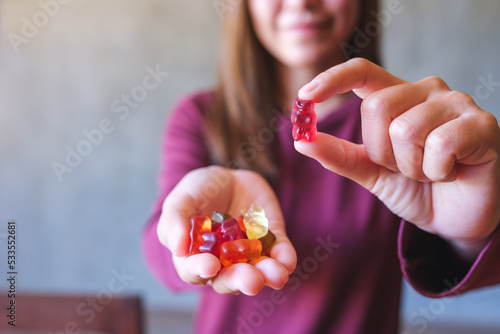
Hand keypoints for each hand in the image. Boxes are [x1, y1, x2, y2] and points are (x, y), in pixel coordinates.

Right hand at [157, 166, 296, 294]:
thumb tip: (178, 249)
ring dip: (268, 275)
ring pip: (258, 272)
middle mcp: (223, 262)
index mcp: (195, 257)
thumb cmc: (198, 190)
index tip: (209, 266)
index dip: (200, 270)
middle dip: (241, 280)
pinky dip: (284, 259)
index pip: (195, 271)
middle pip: (230, 279)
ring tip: (276, 274)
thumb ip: (174, 222)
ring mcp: (248, 253)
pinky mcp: (271, 241)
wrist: (229, 176)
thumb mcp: (181, 199)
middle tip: (251, 281)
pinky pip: (279, 254)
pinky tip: (286, 261)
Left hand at [295, 58, 499, 259]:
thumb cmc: (416, 189)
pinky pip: (440, 144)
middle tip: (405, 168)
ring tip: (430, 171)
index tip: (304, 96)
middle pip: (377, 107)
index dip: (333, 79)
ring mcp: (456, 103)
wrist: (455, 219)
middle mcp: (426, 91)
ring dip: (411, 166)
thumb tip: (302, 141)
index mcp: (397, 97)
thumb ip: (340, 156)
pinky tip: (451, 172)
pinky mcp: (482, 124)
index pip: (362, 71)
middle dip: (382, 153)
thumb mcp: (371, 173)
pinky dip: (437, 171)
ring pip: (406, 129)